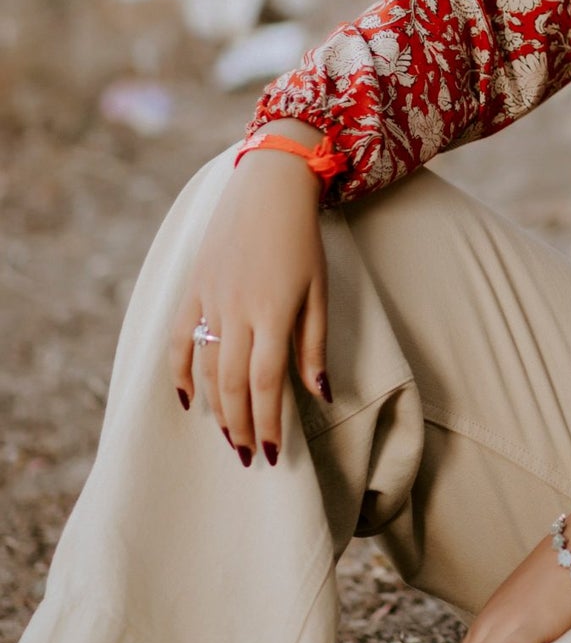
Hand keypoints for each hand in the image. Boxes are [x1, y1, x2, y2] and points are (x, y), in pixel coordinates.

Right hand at [171, 127, 330, 466]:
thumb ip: (314, 344)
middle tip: (247, 455)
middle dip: (240, 425)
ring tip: (228, 435)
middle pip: (233, 384)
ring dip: (216, 406)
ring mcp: (210, 299)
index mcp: (272, 312)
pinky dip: (180, 371)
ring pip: (206, 367)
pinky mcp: (194, 288)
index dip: (268, 423)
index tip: (272, 452)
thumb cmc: (303, 239)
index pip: (266, 384)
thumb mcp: (319, 290)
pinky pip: (180, 338)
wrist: (269, 187)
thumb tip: (320, 394)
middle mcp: (236, 310)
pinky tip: (186, 399)